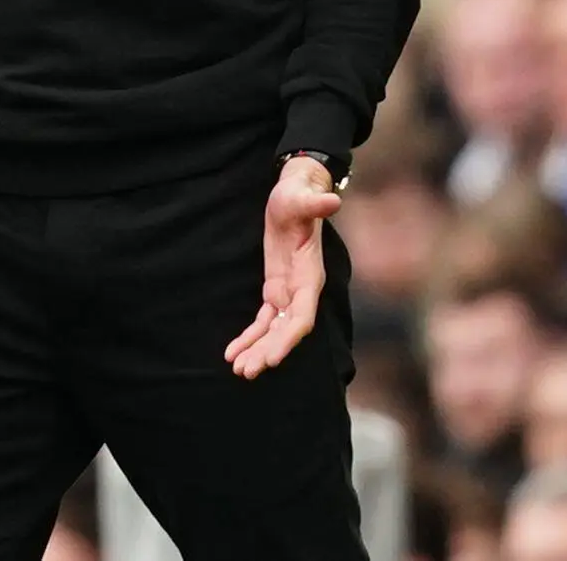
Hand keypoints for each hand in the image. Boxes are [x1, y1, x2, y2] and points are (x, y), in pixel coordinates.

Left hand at [224, 155, 344, 379]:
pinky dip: (250, 335)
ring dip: (258, 350)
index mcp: (310, 275)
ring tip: (238, 370)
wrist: (296, 193)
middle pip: (287, 330)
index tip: (271, 359)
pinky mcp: (276, 288)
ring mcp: (290, 291)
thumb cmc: (298, 195)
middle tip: (246, 372)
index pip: (302, 315)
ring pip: (275, 330)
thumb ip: (314, 203)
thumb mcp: (300, 197)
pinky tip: (233, 352)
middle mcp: (303, 289)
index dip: (288, 338)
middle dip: (269, 352)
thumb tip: (332, 200)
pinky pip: (264, 319)